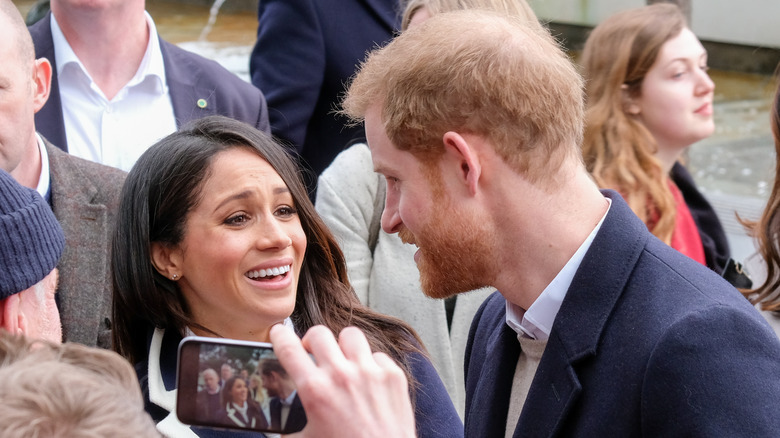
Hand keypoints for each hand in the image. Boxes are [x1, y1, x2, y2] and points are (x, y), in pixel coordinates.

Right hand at [270, 324, 415, 437]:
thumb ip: (288, 423)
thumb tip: (281, 412)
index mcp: (315, 391)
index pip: (288, 348)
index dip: (280, 337)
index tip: (279, 334)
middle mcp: (342, 376)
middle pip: (319, 333)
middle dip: (311, 342)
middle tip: (312, 353)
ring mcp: (370, 372)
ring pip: (350, 335)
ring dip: (342, 346)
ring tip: (342, 361)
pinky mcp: (393, 377)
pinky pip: (377, 355)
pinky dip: (370, 364)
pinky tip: (368, 380)